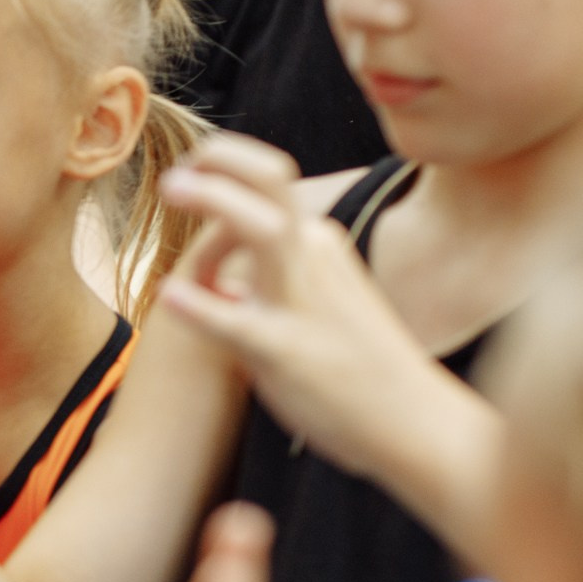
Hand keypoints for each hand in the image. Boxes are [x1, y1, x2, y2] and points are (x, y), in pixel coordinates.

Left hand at [156, 137, 429, 475]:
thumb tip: (216, 276)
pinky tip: (167, 297)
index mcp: (315, 245)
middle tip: (172, 170)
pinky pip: (235, 322)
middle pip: (270, 183)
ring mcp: (299, 301)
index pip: (265, 186)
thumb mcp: (318, 299)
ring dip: (215, 200)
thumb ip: (272, 277)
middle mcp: (311, 259)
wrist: (414, 422)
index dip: (221, 172)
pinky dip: (200, 307)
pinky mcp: (285, 351)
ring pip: (261, 230)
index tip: (188, 177)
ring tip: (170, 188)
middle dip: (222, 159)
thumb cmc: (359, 363)